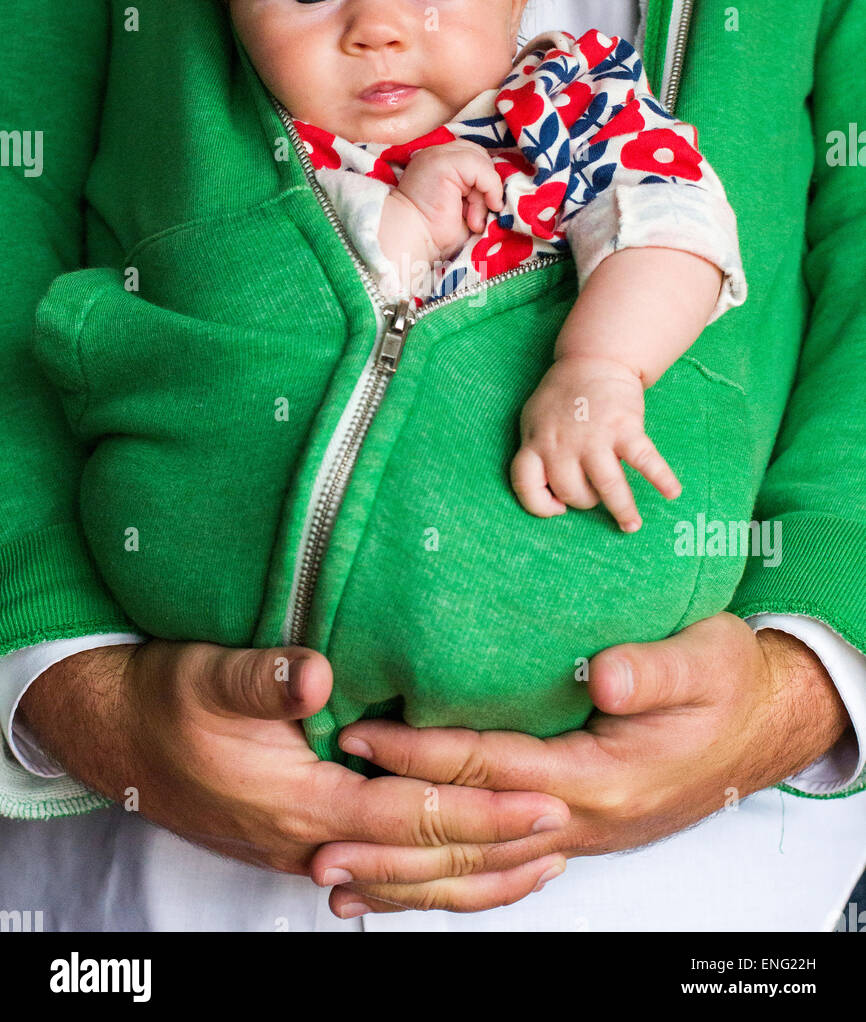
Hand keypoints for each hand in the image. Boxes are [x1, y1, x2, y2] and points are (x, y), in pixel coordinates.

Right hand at [17, 640, 568, 882]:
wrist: (119, 740)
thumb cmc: (167, 703)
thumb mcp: (207, 677)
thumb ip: (265, 679)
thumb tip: (318, 672)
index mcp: (300, 805)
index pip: (412, 817)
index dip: (482, 812)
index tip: (542, 800)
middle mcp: (312, 842)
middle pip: (422, 859)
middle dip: (497, 850)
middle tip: (565, 831)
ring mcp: (309, 849)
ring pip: (407, 875)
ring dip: (474, 872)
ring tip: (536, 861)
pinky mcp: (307, 840)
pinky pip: (384, 868)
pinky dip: (433, 872)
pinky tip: (461, 868)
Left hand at [314, 616, 851, 915]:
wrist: (761, 726)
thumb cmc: (726, 684)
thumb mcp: (702, 661)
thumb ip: (650, 670)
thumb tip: (602, 675)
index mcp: (601, 777)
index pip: (487, 765)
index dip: (419, 752)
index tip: (358, 736)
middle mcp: (580, 820)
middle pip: (468, 838)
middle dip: (391, 840)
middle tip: (318, 840)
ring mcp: (576, 836)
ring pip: (479, 873)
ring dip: (408, 881)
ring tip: (341, 885)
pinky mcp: (574, 834)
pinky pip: (502, 874)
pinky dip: (451, 887)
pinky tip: (411, 888)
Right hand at [396, 139, 503, 259]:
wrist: (412, 239)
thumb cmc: (435, 231)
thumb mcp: (464, 207)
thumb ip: (478, 191)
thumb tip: (501, 191)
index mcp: (440, 162)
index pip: (475, 158)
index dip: (484, 181)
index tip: (483, 208)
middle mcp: (438, 153)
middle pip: (481, 157)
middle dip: (485, 186)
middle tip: (476, 217)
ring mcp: (439, 154)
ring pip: (482, 162)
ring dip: (485, 194)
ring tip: (472, 220)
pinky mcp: (443, 161)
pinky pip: (481, 168)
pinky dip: (489, 190)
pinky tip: (475, 215)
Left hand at [510, 353, 680, 527]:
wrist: (593, 360)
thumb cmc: (563, 397)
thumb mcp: (535, 421)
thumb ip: (538, 454)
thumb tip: (556, 497)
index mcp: (535, 441)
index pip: (526, 484)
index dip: (540, 504)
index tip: (557, 508)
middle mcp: (561, 443)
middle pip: (571, 492)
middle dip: (586, 500)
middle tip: (596, 494)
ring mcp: (594, 436)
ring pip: (607, 486)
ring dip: (622, 510)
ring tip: (632, 525)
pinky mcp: (624, 428)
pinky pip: (643, 460)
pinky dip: (661, 478)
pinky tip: (672, 492)